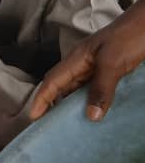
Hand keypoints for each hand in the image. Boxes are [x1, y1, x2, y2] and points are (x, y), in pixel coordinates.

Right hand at [30, 3, 144, 122]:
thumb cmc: (130, 36)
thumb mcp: (113, 62)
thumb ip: (101, 88)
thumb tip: (90, 116)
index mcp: (78, 58)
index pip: (53, 80)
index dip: (41, 98)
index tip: (33, 116)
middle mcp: (84, 63)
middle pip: (62, 85)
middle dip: (51, 103)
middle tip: (48, 126)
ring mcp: (97, 66)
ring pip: (78, 88)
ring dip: (71, 104)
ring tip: (69, 125)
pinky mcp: (110, 70)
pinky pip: (94, 89)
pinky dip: (90, 101)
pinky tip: (95, 111)